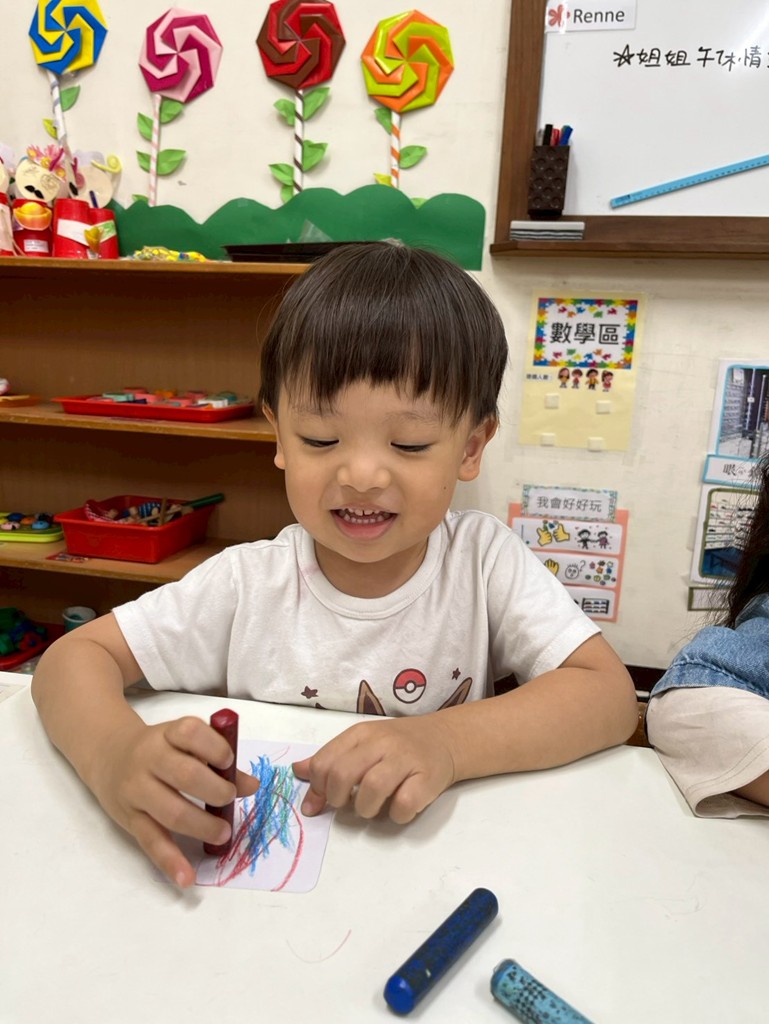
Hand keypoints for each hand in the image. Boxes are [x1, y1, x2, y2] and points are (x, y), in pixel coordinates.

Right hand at [90, 716, 258, 887]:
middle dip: (215, 791)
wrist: (108, 756)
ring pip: (171, 812)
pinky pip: (151, 842)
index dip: (214, 747)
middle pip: (185, 775)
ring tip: (224, 833)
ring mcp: (136, 790)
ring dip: (203, 826)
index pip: (190, 732)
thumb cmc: (159, 749)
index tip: (229, 761)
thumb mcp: (184, 744)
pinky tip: (186, 878)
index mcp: (167, 734)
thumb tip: (252, 785)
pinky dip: (170, 862)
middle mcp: (148, 759)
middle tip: (229, 799)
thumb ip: (218, 760)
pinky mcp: (130, 820)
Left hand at [293, 715, 456, 822]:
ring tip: (371, 808)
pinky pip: (403, 804)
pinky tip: (397, 809)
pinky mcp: (427, 778)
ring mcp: (405, 759)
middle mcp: (381, 743)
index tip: (322, 801)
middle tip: (345, 805)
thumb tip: (298, 771)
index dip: (317, 788)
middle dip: (337, 799)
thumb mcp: (362, 744)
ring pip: (372, 789)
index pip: (325, 761)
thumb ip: (331, 758)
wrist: (445, 739)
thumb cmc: (398, 745)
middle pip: (343, 774)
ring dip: (365, 809)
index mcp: (361, 734)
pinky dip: (396, 815)